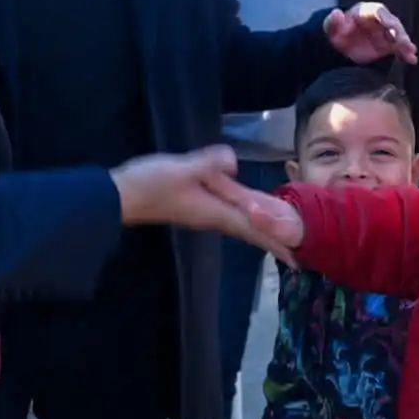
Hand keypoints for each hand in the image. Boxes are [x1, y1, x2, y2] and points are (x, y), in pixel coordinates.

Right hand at [110, 147, 296, 263]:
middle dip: (274, 241)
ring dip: (263, 233)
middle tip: (298, 256)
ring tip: (282, 240)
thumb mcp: (179, 169)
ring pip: (242, 225)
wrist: (119, 196)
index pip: (253, 225)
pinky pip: (231, 216)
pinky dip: (248, 220)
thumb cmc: (149, 183)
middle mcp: (213, 216)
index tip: (298, 255)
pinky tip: (249, 215)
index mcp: (214, 210)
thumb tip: (233, 161)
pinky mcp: (197, 206)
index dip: (276, 237)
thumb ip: (206, 165)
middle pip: (250, 230)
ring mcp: (204, 213)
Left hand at [324, 3, 417, 64]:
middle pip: (392, 23)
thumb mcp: (330, 27)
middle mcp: (378, 20)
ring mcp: (384, 32)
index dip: (386, 19)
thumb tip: (336, 13)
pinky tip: (412, 59)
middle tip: (404, 43)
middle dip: (399, 33)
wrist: (336, 45)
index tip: (392, 27)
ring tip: (411, 52)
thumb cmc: (334, 32)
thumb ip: (333, 21)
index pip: (378, 12)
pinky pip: (398, 48)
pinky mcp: (387, 45)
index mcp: (365, 11)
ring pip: (398, 36)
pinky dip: (405, 53)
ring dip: (405, 44)